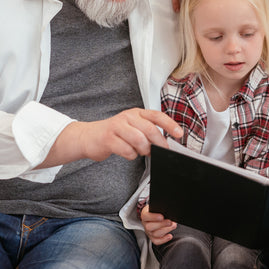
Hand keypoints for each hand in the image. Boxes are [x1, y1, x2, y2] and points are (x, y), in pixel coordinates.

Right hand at [39, 108, 182, 167]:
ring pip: (139, 140)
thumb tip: (165, 144)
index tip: (179, 134)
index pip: (157, 116)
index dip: (170, 124)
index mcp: (137, 113)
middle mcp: (128, 117)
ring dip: (144, 150)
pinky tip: (128, 153)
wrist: (89, 137)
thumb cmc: (115, 133)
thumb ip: (148, 132)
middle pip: (150, 129)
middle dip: (158, 143)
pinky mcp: (108, 138)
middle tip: (161, 151)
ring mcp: (117, 126)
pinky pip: (126, 150)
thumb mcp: (133, 127)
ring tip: (141, 152)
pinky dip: (131, 155)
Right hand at [141, 204, 176, 244]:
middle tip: (170, 222)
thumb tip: (167, 210)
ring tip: (173, 225)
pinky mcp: (152, 237)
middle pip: (150, 227)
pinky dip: (163, 239)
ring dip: (165, 230)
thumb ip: (160, 207)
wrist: (155, 213)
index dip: (153, 217)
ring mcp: (148, 232)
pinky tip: (169, 236)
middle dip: (161, 225)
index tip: (162, 216)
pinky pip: (156, 241)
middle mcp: (145, 224)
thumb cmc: (156, 209)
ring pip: (154, 234)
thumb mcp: (156, 206)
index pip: (146, 216)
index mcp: (144, 214)